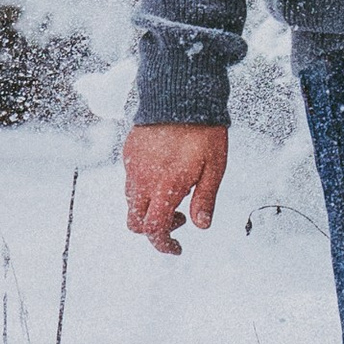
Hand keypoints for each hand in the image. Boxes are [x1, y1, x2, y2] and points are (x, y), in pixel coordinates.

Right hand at [125, 123, 227, 254]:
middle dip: (154, 229)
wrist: (181, 96)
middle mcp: (143, 179)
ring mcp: (132, 166)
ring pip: (131, 201)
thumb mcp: (214, 167)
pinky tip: (164, 173)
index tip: (176, 247)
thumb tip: (201, 225)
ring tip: (176, 191)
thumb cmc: (203, 131)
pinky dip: (144, 188)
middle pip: (135, 221)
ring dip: (149, 208)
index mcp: (166, 185)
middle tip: (179, 219)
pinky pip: (130, 180)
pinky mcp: (129, 153)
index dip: (164, 244)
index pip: (154, 228)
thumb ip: (205, 199)